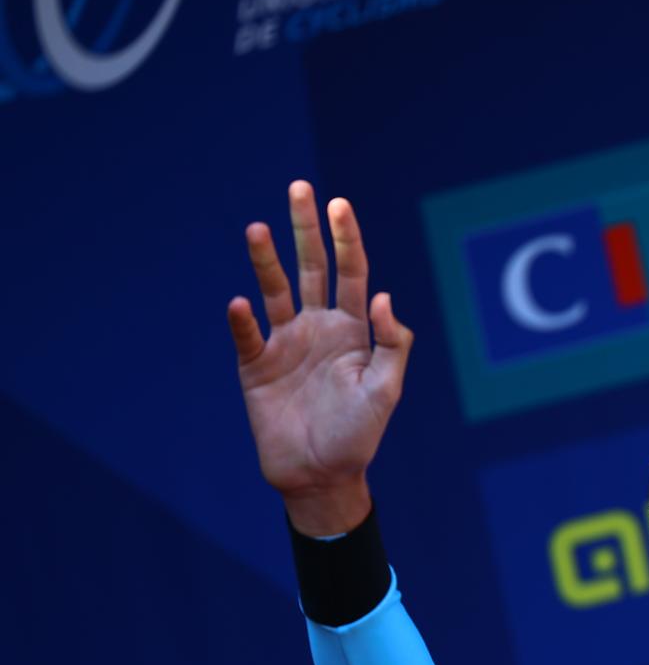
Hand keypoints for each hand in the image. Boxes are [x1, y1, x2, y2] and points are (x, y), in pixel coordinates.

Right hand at [227, 181, 411, 535]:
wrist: (321, 476)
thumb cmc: (360, 435)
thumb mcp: (387, 390)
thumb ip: (392, 343)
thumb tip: (387, 296)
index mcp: (354, 329)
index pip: (352, 273)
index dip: (347, 239)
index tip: (339, 204)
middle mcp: (318, 327)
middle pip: (311, 268)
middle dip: (306, 229)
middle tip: (299, 188)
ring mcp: (285, 344)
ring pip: (274, 291)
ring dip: (265, 261)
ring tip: (255, 228)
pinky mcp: (256, 367)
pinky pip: (246, 337)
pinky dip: (242, 321)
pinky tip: (240, 303)